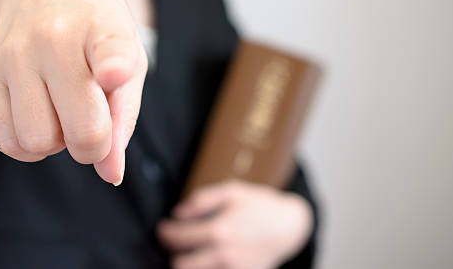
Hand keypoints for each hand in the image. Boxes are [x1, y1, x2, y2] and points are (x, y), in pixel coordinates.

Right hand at [0, 0, 147, 184]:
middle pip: (81, 130)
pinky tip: (39, 117)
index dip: (114, 66)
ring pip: (37, 142)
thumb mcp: (128, 57)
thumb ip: (123, 116)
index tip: (113, 72)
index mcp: (103, 27)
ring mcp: (13, 54)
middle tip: (93, 124)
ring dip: (56, 143)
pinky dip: (28, 145)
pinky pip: (7, 142)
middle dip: (94, 146)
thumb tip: (110, 174)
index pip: (111, 50)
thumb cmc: (95, 29)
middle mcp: (54, 37)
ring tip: (61, 112)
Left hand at [157, 180, 311, 268]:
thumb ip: (201, 200)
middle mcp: (225, 255)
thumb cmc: (259, 205)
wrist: (289, 226)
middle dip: (172, 253)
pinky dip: (205, 268)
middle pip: (180, 266)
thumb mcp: (231, 191)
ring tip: (188, 252)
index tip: (163, 229)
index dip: (165, 233)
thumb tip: (178, 213)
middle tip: (173, 242)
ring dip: (187, 264)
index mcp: (220, 231)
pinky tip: (205, 258)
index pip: (178, 238)